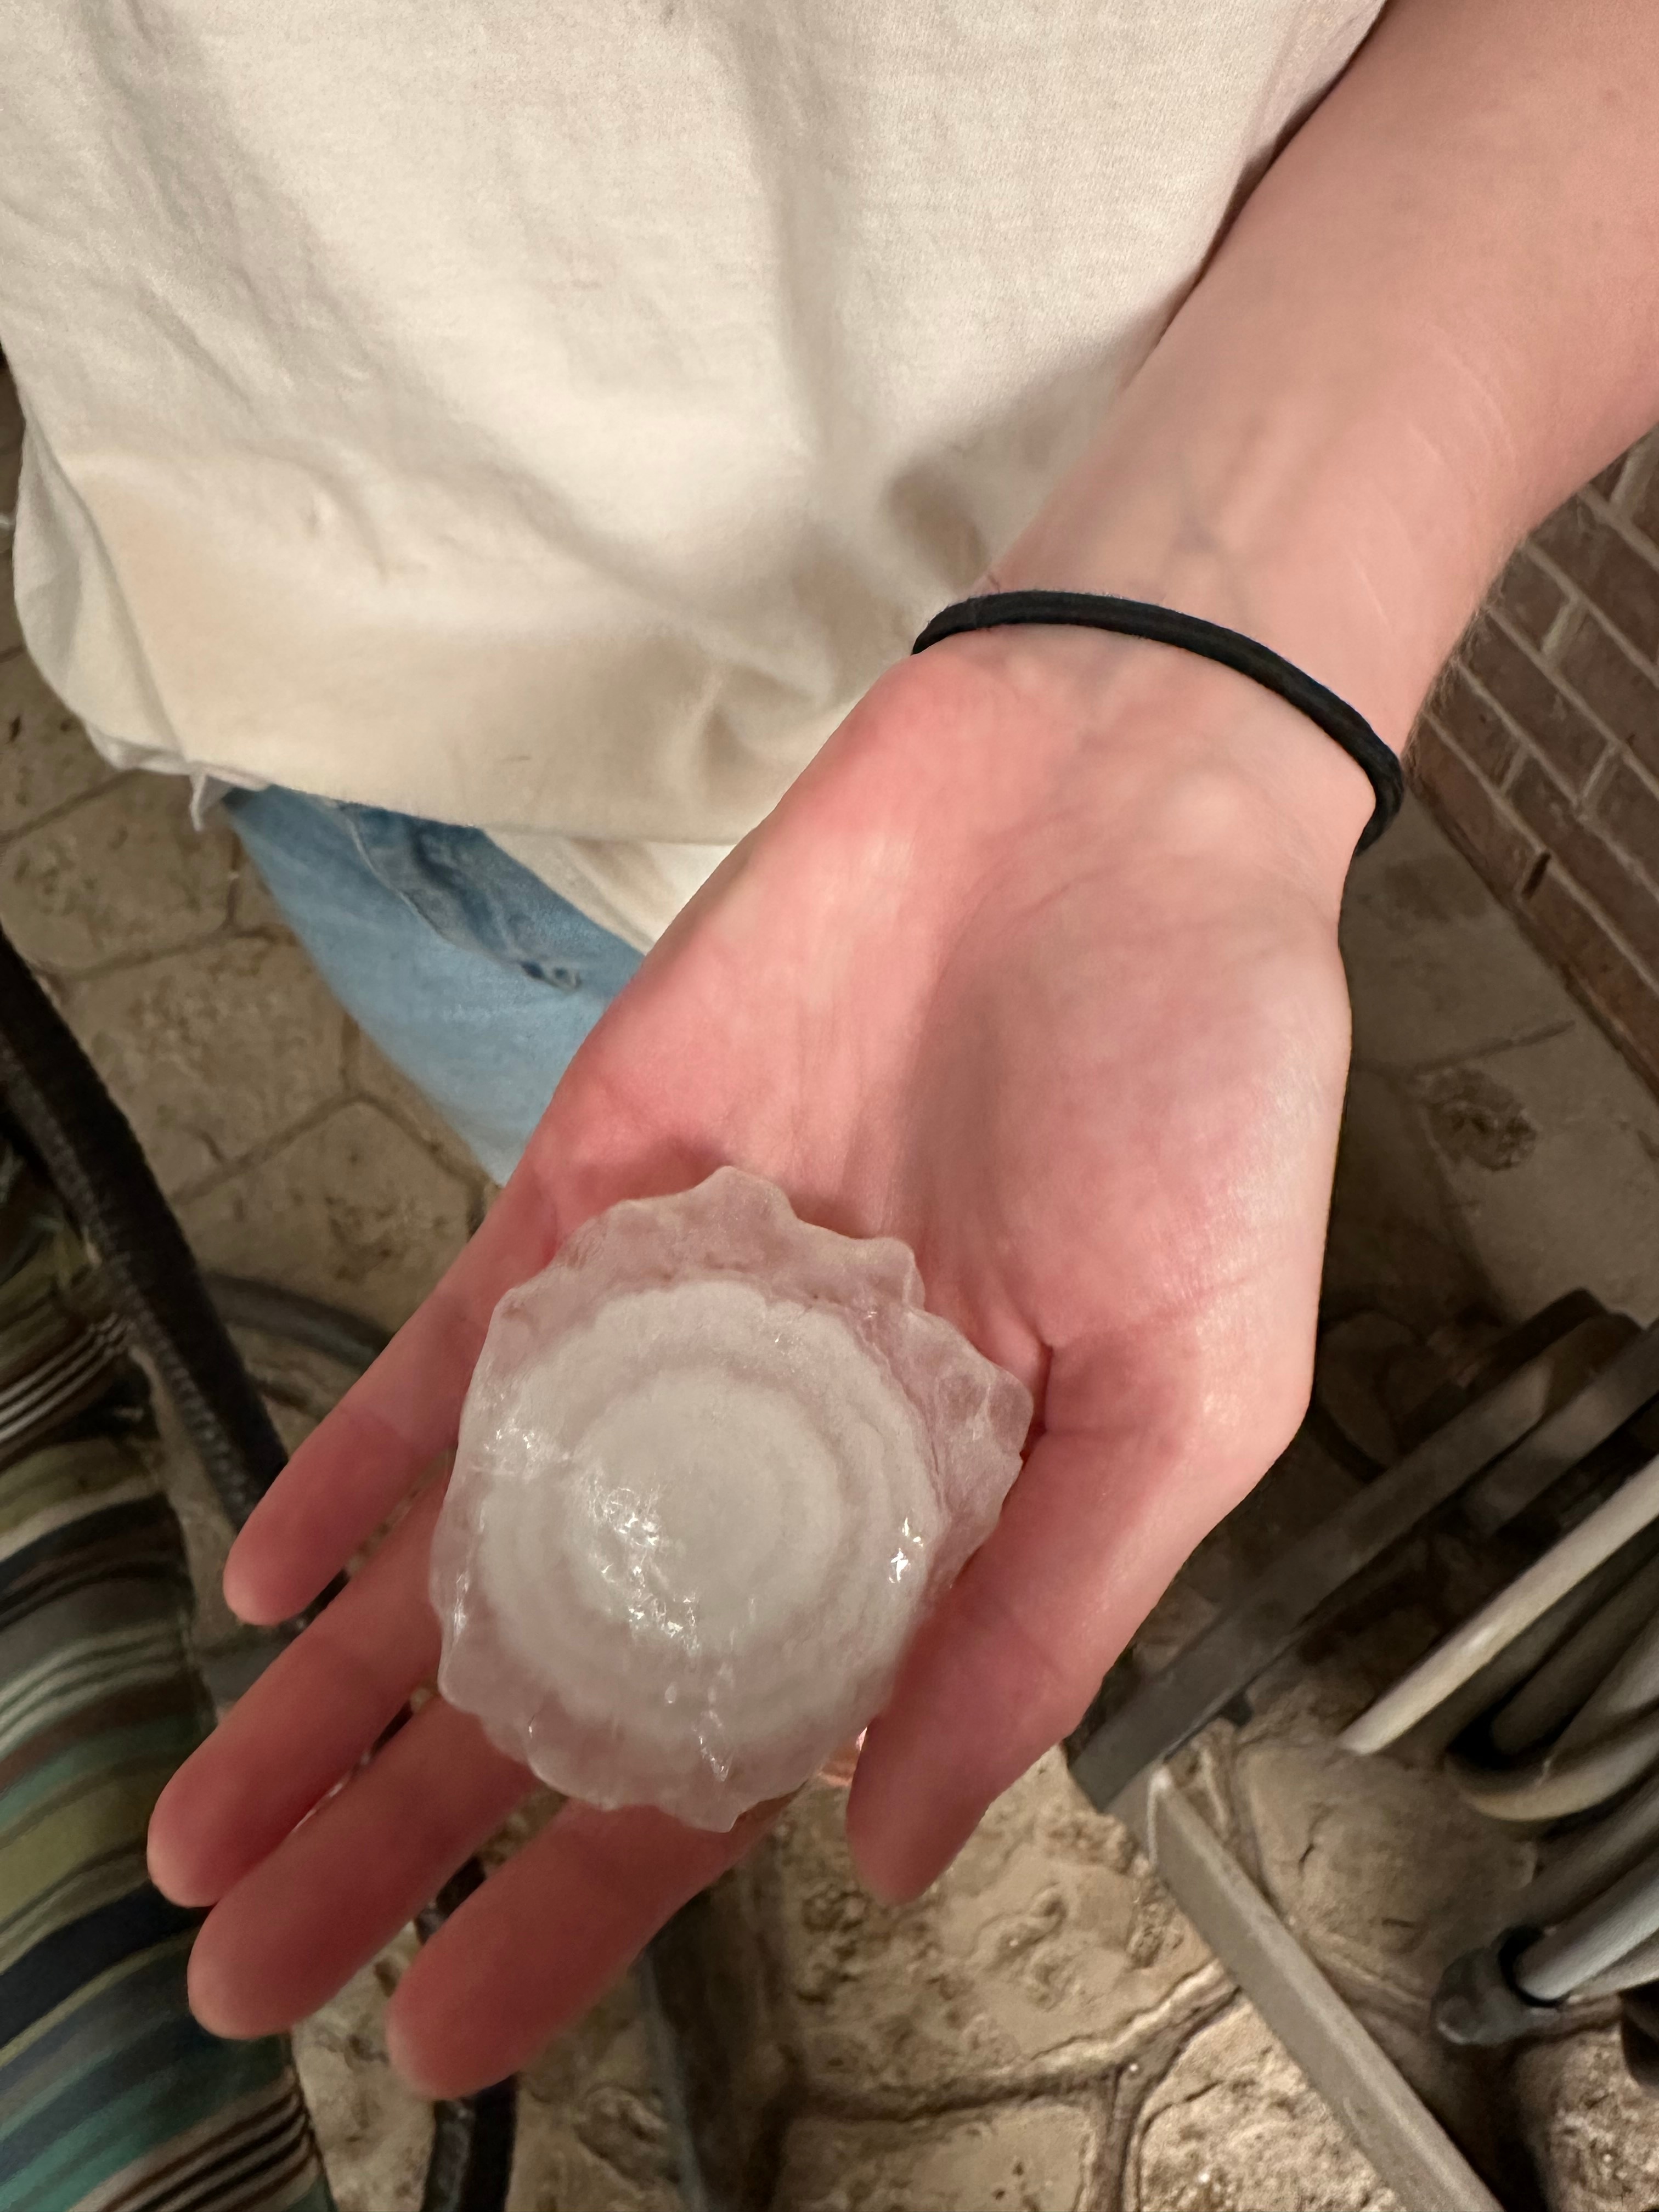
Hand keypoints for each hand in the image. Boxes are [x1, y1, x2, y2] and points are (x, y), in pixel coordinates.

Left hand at [147, 620, 1371, 2094]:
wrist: (1107, 806)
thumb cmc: (1205, 1085)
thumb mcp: (1190, 1390)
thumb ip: (1043, 1617)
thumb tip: (898, 1836)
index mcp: (931, 1517)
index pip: (734, 1751)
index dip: (598, 1896)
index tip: (468, 2022)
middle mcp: (782, 1439)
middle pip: (569, 1669)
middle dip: (414, 1825)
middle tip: (259, 1968)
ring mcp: (674, 1314)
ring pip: (483, 1532)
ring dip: (345, 1683)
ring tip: (215, 1829)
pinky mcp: (596, 1190)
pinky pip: (455, 1352)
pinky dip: (363, 1459)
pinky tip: (277, 1573)